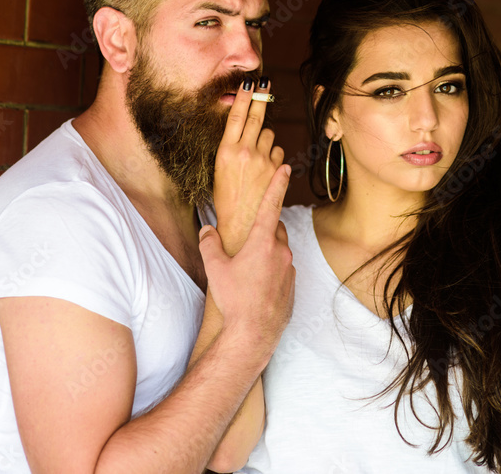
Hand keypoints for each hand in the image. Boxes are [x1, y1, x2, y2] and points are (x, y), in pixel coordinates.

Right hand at [200, 164, 293, 356]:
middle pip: (275, 229)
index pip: (271, 204)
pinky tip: (258, 285)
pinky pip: (283, 269)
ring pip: (280, 250)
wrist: (254, 333)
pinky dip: (273, 270)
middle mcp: (281, 252)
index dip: (277, 184)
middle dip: (263, 228)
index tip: (285, 167)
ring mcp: (290, 269)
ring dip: (268, 251)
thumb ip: (210, 244)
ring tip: (249, 267)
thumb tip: (207, 230)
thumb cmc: (234, 299)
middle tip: (247, 240)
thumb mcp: (215, 269)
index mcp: (262, 242)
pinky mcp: (293, 285)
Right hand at [213, 76, 284, 255]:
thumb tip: (241, 130)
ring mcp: (264, 161)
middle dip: (261, 98)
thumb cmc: (225, 202)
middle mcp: (245, 153)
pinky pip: (278, 153)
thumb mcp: (218, 174)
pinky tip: (265, 169)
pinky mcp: (277, 170)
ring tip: (254, 155)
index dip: (244, 97)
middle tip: (265, 82)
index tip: (249, 82)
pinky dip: (273, 156)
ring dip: (265, 139)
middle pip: (257, 117)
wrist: (241, 228)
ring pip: (270, 136)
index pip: (236, 117)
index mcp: (225, 152)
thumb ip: (229, 152)